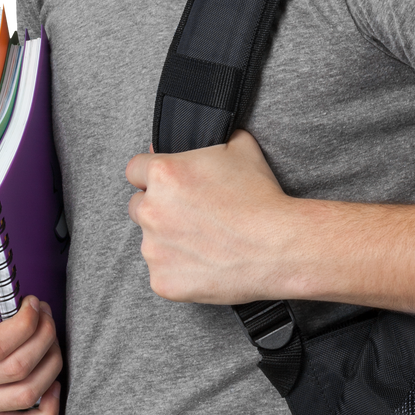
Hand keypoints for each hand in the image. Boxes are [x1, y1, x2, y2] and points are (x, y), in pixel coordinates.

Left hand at [125, 129, 299, 305]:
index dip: (152, 175)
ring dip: (169, 241)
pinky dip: (179, 270)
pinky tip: (206, 263)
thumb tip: (198, 134)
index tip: (166, 185)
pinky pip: (162, 274)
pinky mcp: (162, 281)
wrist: (279, 247)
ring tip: (205, 242)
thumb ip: (209, 139)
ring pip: (150, 242)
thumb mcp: (240, 148)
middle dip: (158, 209)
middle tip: (191, 215)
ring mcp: (154, 249)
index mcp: (164, 174)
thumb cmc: (261, 199)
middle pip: (138, 207)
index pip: (135, 169)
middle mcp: (151, 210)